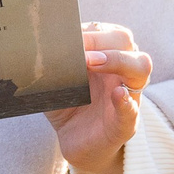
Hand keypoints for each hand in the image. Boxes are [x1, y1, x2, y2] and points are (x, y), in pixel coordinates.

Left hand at [45, 22, 152, 173]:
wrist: (76, 142)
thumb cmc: (69, 105)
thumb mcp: (58, 82)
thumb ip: (52, 65)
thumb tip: (33, 47)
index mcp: (105, 56)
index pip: (105, 31)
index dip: (89, 32)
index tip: (68, 36)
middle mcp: (120, 71)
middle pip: (124, 42)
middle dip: (100, 40)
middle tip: (79, 50)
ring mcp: (127, 95)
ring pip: (140, 67)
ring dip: (117, 60)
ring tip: (93, 62)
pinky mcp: (125, 123)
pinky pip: (132, 110)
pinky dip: (126, 101)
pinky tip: (118, 94)